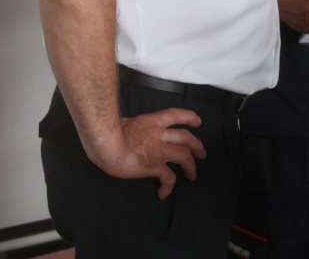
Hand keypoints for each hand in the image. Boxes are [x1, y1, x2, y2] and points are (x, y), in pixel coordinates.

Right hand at [89, 108, 205, 199]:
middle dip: (197, 145)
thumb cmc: (108, 134)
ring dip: (191, 166)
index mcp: (151, 122)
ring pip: (184, 155)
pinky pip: (168, 177)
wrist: (106, 144)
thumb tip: (126, 130)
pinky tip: (164, 193)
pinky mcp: (154, 165)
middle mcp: (159, 134)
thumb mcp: (124, 123)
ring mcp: (159, 149)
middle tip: (202, 154)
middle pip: (186, 137)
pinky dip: (168, 186)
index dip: (189, 117)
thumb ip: (132, 127)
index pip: (175, 115)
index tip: (198, 122)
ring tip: (192, 175)